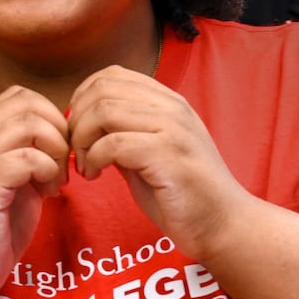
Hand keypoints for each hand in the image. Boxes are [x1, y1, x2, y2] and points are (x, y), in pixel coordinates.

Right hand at [0, 85, 69, 298]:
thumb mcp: (14, 181)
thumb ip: (31, 153)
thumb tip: (65, 136)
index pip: (19, 95)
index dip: (51, 115)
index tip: (60, 150)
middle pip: (28, 103)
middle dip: (58, 130)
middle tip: (63, 165)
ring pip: (29, 123)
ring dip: (55, 150)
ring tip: (56, 180)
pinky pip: (27, 157)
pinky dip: (48, 171)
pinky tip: (48, 194)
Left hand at [67, 65, 253, 260]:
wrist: (223, 224)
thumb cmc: (183, 194)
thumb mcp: (148, 153)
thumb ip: (122, 133)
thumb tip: (84, 126)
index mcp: (168, 101)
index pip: (112, 75)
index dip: (82, 98)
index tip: (78, 130)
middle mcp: (172, 107)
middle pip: (102, 89)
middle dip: (76, 120)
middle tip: (76, 151)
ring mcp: (172, 128)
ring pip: (104, 111)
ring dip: (82, 140)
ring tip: (86, 166)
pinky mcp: (168, 155)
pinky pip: (113, 143)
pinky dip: (93, 159)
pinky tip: (95, 176)